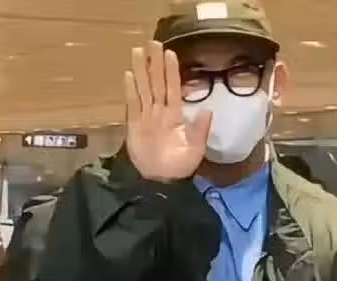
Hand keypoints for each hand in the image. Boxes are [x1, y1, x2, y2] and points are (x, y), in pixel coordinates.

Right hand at [124, 41, 211, 180]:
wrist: (162, 182)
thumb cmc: (180, 166)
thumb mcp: (196, 149)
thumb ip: (200, 130)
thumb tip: (207, 111)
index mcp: (175, 116)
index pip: (173, 88)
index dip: (172, 71)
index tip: (170, 53)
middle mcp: (160, 112)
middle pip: (157, 83)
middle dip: (154, 64)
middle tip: (152, 42)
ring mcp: (146, 117)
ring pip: (143, 89)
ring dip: (141, 71)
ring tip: (137, 51)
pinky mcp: (134, 125)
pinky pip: (132, 104)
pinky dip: (130, 90)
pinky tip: (128, 76)